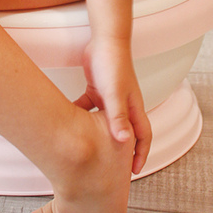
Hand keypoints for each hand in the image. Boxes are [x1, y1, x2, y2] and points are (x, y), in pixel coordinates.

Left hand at [74, 38, 151, 173]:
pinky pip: (90, 108)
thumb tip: (124, 143)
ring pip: (106, 122)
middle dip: (122, 151)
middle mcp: (125, 104)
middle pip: (126, 132)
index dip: (140, 154)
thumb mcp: (114, 94)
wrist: (105, 40)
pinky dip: (82, 115)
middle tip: (114, 168)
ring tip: (91, 149)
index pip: (143, 136)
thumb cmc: (114, 64)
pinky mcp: (97, 90)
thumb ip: (118, 118)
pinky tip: (68, 121)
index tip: (133, 172)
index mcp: (134, 107)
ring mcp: (110, 98)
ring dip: (100, 135)